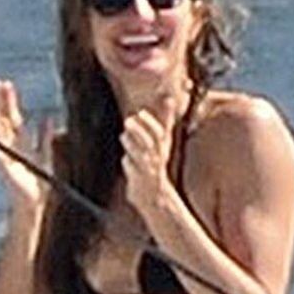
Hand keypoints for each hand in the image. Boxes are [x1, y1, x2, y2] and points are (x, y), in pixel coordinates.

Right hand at [0, 79, 54, 215]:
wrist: (33, 203)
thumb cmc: (39, 182)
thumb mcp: (45, 155)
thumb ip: (45, 137)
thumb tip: (48, 117)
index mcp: (20, 141)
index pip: (11, 116)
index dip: (8, 100)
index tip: (5, 83)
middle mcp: (10, 145)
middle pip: (2, 118)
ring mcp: (5, 154)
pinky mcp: (4, 167)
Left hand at [120, 93, 176, 225]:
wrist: (156, 195)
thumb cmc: (156, 163)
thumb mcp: (163, 142)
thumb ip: (166, 120)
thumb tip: (169, 97)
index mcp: (162, 146)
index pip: (160, 132)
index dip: (150, 123)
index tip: (141, 112)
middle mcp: (157, 157)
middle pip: (150, 143)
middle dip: (140, 131)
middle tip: (128, 120)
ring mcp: (149, 169)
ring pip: (141, 156)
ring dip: (132, 145)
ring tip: (124, 136)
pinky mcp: (140, 181)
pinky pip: (133, 170)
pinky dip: (128, 163)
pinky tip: (126, 160)